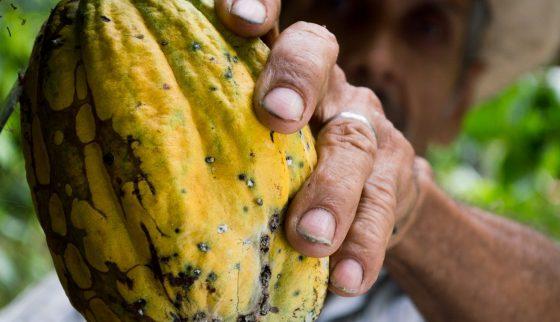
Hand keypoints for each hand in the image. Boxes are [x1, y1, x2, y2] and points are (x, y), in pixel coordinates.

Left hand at [215, 0, 428, 295]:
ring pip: (354, 144)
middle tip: (277, 115)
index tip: (236, 16)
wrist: (373, 196)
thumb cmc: (287, 166)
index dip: (261, 5)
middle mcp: (327, 84)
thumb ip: (218, 133)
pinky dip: (363, 243)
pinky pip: (383, 206)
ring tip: (309, 238)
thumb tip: (126, 160)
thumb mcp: (253, 140)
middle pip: (319, 59)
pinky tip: (346, 277)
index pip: (274, 20)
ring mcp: (366, 126)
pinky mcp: (395, 175)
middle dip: (296, 80)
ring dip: (332, 191)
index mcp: (282, 68)